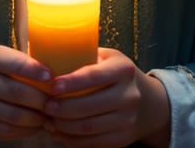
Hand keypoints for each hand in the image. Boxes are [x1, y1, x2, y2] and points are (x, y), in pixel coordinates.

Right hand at [0, 44, 51, 145]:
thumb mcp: (0, 59)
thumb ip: (23, 63)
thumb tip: (56, 78)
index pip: (15, 63)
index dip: (36, 71)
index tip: (52, 78)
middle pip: (17, 93)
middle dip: (42, 99)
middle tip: (56, 102)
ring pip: (15, 116)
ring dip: (37, 118)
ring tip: (49, 115)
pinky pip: (9, 132)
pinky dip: (27, 130)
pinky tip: (36, 125)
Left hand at [43, 48, 170, 147]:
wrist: (149, 102)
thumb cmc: (118, 74)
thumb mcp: (109, 58)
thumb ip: (86, 56)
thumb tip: (48, 55)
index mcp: (123, 69)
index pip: (93, 76)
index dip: (71, 83)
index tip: (53, 86)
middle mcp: (129, 95)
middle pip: (89, 106)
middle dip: (62, 108)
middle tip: (45, 105)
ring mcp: (128, 119)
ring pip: (89, 128)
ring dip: (64, 126)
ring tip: (48, 120)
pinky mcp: (124, 139)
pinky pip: (94, 143)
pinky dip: (73, 140)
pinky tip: (61, 132)